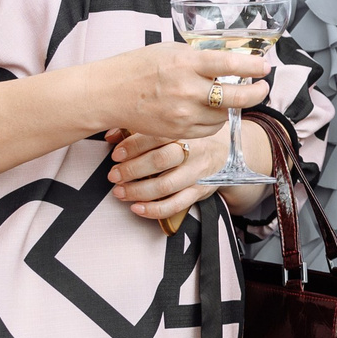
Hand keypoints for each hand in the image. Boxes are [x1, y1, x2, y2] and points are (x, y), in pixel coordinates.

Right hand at [98, 43, 269, 143]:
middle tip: (263, 87)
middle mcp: (186, 89)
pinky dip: (215, 119)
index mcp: (185, 62)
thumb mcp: (170, 50)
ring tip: (232, 96)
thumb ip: (199, 57)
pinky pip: (209, 128)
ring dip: (233, 106)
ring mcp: (182, 113)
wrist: (108, 94)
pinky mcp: (178, 131)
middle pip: (236, 97)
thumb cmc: (138, 67)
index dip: (252, 67)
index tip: (265, 67)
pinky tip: (211, 110)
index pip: (229, 64)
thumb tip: (230, 61)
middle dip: (257, 93)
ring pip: (225, 115)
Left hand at [105, 126, 244, 221]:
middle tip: (114, 175)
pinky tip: (137, 208)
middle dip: (132, 170)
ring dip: (138, 191)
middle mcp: (193, 151)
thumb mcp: (172, 128)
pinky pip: (176, 205)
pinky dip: (154, 210)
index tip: (116, 154)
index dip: (133, 146)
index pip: (156, 136)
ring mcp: (197, 173)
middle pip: (160, 161)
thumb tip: (109, 135)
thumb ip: (140, 130)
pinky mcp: (200, 192)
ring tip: (120, 192)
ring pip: (166, 185)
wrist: (227, 150)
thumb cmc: (192, 138)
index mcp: (185, 131)